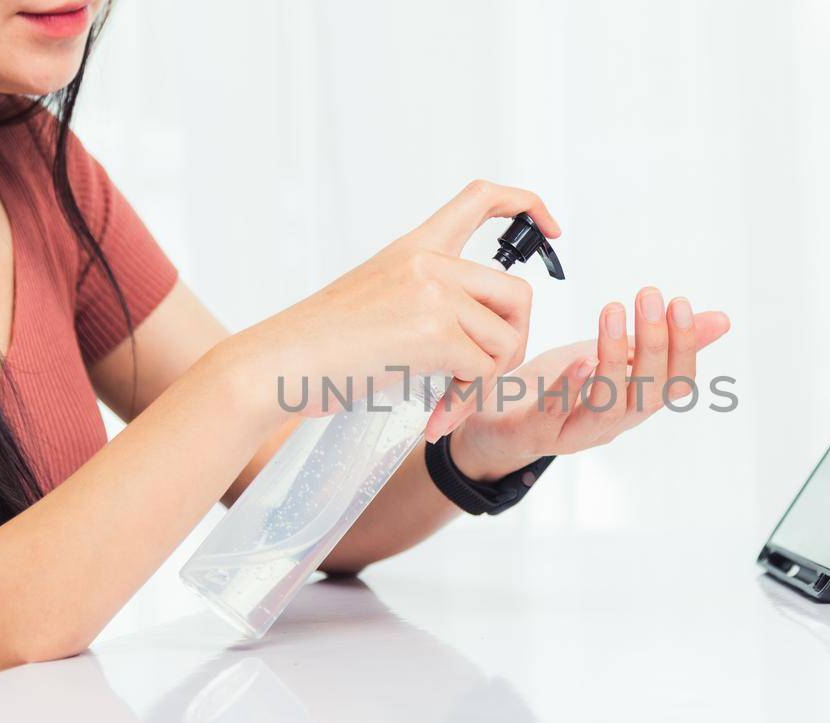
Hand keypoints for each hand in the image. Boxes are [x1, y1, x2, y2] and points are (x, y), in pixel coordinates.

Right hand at [245, 181, 557, 433]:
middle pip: (518, 293)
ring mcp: (432, 293)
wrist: (278, 362)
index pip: (481, 198)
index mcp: (414, 246)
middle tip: (486, 377)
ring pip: (505, 340)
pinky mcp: (433, 331)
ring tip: (446, 404)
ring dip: (484, 382)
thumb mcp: (376, 299)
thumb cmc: (320, 345)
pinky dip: (465, 401)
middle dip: (514, 342)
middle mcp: (428, 261)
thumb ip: (426, 297)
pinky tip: (434, 416)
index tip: (551, 228)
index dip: (526, 205)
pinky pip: (483, 370)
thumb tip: (476, 332)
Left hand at [447, 288, 730, 480]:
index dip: (684, 347)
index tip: (680, 303)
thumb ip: (661, 343)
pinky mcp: (533, 431)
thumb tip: (720, 320)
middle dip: (655, 343)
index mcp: (633, 404)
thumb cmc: (559, 388)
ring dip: (614, 357)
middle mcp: (611, 424)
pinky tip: (579, 358)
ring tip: (614, 313)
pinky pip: (555, 414)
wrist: (496, 426)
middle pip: (647, 393)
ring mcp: (573, 432)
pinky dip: (569, 387)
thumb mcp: (613, 357)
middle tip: (650, 297)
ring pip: (606, 404)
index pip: (675, 383)